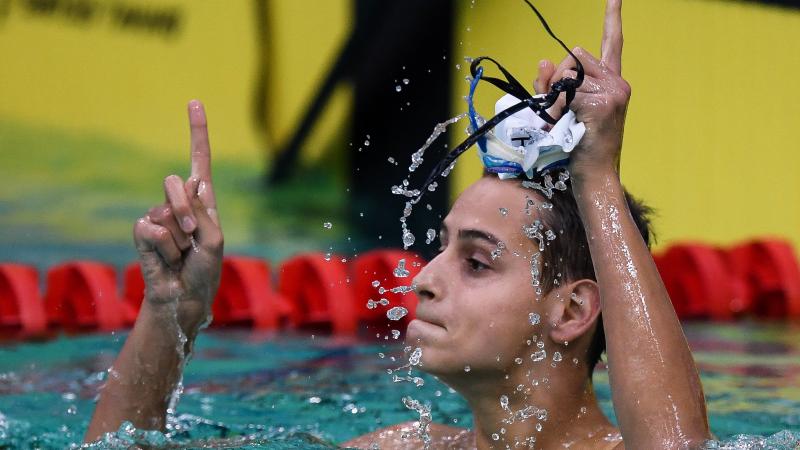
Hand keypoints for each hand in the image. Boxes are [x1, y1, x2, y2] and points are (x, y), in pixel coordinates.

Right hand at [132, 100, 222, 331]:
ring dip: (178, 238)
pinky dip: (163, 247)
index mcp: (203, 201)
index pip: (198, 159)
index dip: (197, 132)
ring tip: (181, 255)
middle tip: (192, 238)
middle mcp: (179, 203)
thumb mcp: (214, 238)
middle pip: (174, 183)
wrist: (185, 297)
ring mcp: (158, 216)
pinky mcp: (141, 232)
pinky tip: (166, 259)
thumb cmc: (204, 270)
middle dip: (186, 210)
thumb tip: (186, 183)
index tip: (194, 102)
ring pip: (164, 210)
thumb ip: (202, 210)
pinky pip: (150, 228)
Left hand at [533, 0, 628, 179]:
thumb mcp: (564, 109)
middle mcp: (617, 82)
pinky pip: (565, 94)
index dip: (612, 17)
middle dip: (558, 78)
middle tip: (561, 109)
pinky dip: (557, 110)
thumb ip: (552, 85)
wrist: (595, 174)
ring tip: (564, 121)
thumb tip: (543, 61)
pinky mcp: (602, 103)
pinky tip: (566, 126)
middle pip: (574, 55)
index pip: (612, 43)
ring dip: (555, 96)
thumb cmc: (578, 144)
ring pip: (567, 73)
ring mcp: (613, 92)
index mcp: (612, 81)